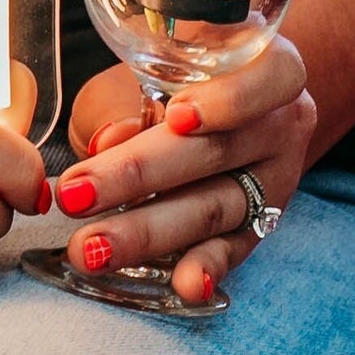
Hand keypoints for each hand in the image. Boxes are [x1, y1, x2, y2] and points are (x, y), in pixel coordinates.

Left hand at [55, 36, 316, 306]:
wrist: (236, 107)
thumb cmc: (179, 78)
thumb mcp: (152, 71)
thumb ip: (130, 101)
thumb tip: (107, 141)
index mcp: (270, 69)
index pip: (272, 77)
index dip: (230, 99)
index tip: (178, 117)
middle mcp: (281, 126)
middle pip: (217, 151)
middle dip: (139, 175)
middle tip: (74, 196)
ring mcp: (273, 182)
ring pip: (213, 207)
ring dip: (146, 231)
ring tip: (90, 249)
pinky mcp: (260, 228)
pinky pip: (232, 249)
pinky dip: (204, 267)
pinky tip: (183, 285)